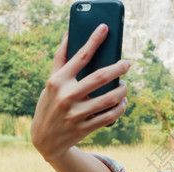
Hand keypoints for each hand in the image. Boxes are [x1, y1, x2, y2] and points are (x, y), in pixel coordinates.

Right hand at [31, 24, 130, 162]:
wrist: (45, 139)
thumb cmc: (50, 104)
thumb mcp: (51, 83)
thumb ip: (60, 61)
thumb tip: (69, 34)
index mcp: (58, 82)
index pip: (79, 56)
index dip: (94, 40)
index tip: (105, 28)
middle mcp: (67, 97)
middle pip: (101, 77)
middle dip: (119, 68)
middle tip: (128, 63)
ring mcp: (76, 114)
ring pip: (110, 99)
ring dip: (122, 91)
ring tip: (124, 86)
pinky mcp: (85, 128)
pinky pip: (110, 116)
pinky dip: (120, 108)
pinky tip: (122, 102)